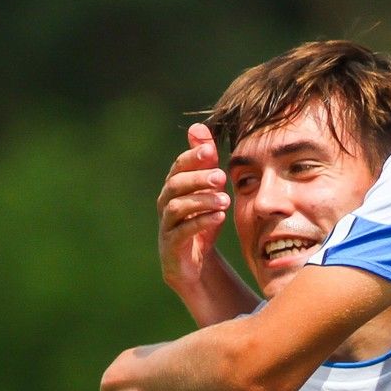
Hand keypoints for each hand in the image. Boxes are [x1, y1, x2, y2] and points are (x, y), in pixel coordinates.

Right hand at [158, 124, 230, 293]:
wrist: (196, 264)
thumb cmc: (201, 222)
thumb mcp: (208, 190)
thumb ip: (205, 163)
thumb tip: (199, 126)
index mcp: (174, 187)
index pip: (179, 166)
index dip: (192, 157)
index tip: (210, 150)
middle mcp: (165, 203)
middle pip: (176, 184)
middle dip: (198, 178)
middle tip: (221, 177)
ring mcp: (166, 225)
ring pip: (178, 207)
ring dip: (202, 201)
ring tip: (225, 200)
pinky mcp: (171, 246)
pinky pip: (183, 231)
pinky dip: (201, 222)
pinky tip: (219, 217)